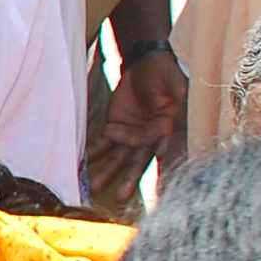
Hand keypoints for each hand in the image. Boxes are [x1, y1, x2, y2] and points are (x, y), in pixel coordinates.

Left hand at [88, 49, 184, 189]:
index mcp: (169, 130)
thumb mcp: (177, 85)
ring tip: (94, 187)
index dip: (159, 167)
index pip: (164, 151)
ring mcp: (131, 134)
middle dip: (129, 179)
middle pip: (138, 161)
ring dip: (107, 172)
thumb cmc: (165, 73)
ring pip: (118, 157)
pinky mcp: (114, 126)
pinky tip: (84, 164)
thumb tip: (169, 129)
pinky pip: (103, 142)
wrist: (145, 62)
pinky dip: (94, 152)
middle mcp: (150, 138)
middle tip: (121, 197)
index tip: (155, 186)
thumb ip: (176, 105)